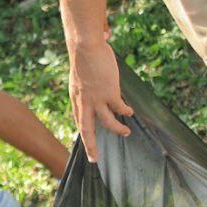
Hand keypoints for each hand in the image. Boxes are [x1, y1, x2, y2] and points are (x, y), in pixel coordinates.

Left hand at [68, 39, 132, 162]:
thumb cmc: (84, 54)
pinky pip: (119, 109)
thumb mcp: (81, 73)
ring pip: (108, 123)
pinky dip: (125, 111)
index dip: (83, 131)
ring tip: (126, 132)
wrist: (85, 47)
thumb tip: (94, 81)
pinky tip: (130, 112)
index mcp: (76, 97)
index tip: (86, 143)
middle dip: (91, 146)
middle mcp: (84, 102)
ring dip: (118, 129)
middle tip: (94, 159)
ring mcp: (96, 99)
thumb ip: (88, 80)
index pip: (79, 119)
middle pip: (86, 130)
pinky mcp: (109, 94)